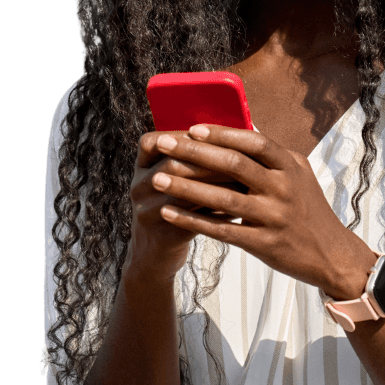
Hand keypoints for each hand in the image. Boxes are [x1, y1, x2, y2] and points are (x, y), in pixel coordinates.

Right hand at [126, 130, 245, 283]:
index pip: (162, 140)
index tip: (227, 137)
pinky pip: (191, 222)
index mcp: (143, 164)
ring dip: (215, 186)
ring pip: (183, 194)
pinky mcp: (162, 235)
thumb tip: (244, 134)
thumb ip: (200, 154)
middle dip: (210, 162)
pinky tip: (238, 210)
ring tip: (244, 183)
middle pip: (173, 165)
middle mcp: (139, 185)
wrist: (156, 249)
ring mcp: (146, 211)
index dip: (193, 139)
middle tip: (243, 160)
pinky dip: (216, 214)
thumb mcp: (178, 175)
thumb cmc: (178, 201)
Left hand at [150, 124, 376, 297]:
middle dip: (194, 153)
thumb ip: (273, 155)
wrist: (332, 254)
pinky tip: (169, 212)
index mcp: (291, 166)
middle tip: (164, 144)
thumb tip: (242, 129)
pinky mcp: (263, 244)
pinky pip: (221, 231)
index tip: (194, 127)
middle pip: (233, 166)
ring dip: (186, 187)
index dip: (223, 134)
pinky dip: (193, 220)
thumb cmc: (309, 209)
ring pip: (222, 199)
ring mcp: (273, 217)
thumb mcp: (300, 175)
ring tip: (157, 177)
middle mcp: (283, 188)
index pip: (254, 142)